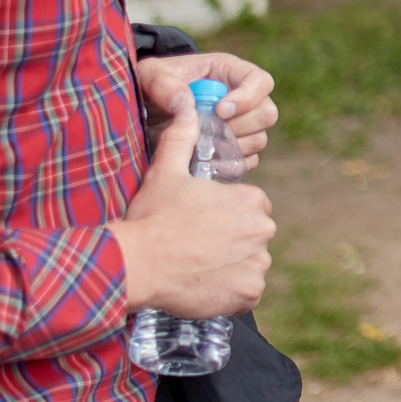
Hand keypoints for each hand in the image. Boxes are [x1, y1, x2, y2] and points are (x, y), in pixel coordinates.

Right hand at [109, 103, 277, 316]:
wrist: (137, 263)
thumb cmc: (152, 217)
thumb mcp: (166, 171)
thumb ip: (182, 137)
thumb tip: (188, 108)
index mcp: (250, 200)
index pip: (251, 208)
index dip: (226, 215)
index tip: (201, 223)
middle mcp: (263, 231)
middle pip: (253, 237)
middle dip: (232, 241)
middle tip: (197, 246)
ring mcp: (258, 264)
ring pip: (251, 264)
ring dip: (232, 267)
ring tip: (197, 266)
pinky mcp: (249, 293)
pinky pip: (247, 293)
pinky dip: (230, 291)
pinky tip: (204, 284)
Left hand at [135, 51, 278, 171]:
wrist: (147, 110)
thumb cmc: (152, 85)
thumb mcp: (149, 75)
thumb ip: (162, 84)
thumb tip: (185, 104)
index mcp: (230, 72)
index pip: (260, 82)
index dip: (247, 97)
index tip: (221, 111)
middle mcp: (243, 98)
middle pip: (266, 113)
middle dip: (239, 126)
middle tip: (208, 132)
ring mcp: (243, 125)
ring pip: (260, 139)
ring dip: (232, 146)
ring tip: (201, 147)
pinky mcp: (237, 148)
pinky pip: (249, 161)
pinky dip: (230, 164)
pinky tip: (205, 161)